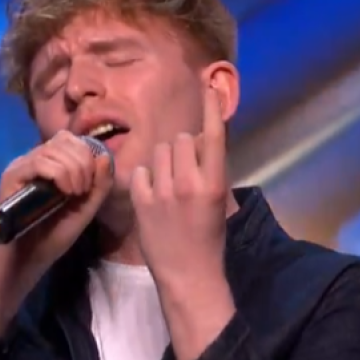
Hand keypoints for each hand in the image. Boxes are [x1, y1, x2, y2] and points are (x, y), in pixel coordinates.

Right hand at [0, 130, 113, 275]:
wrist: (27, 260)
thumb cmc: (53, 236)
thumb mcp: (85, 209)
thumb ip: (99, 185)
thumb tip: (106, 156)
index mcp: (49, 165)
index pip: (71, 140)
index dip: (88, 155)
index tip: (90, 184)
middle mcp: (33, 160)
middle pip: (64, 139)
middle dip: (83, 162)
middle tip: (83, 190)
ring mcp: (21, 167)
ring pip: (53, 149)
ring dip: (73, 169)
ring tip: (75, 194)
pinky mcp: (11, 176)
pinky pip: (39, 162)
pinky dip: (59, 174)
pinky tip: (65, 193)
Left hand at [130, 87, 234, 359]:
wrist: (188, 274)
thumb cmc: (209, 239)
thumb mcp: (219, 202)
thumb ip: (210, 172)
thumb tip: (201, 144)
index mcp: (215, 182)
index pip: (213, 136)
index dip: (210, 108)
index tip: (207, 85)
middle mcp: (189, 182)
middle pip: (182, 140)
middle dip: (183, 149)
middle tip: (184, 172)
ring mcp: (163, 191)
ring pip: (160, 152)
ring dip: (164, 161)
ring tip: (168, 184)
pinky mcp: (141, 200)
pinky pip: (141, 171)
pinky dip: (146, 178)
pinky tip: (152, 195)